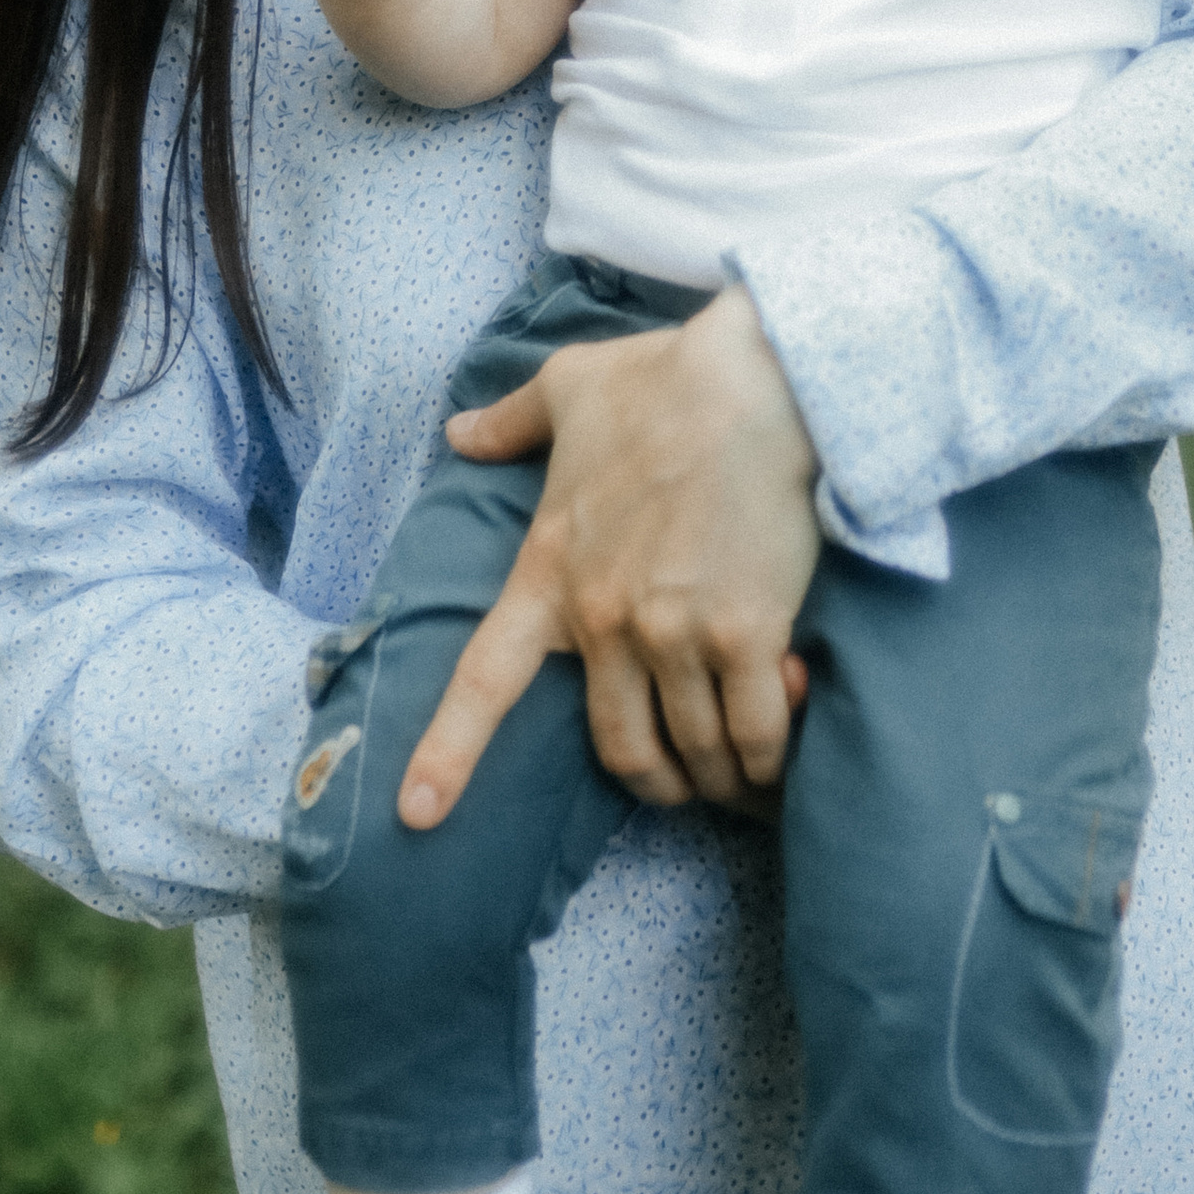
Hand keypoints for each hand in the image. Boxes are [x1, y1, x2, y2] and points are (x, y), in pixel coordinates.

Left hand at [398, 290, 820, 827]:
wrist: (757, 379)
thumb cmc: (667, 380)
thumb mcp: (568, 387)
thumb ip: (511, 422)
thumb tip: (460, 431)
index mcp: (550, 572)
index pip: (484, 680)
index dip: (449, 753)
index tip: (416, 814)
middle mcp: (604, 618)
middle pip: (620, 747)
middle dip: (654, 782)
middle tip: (680, 784)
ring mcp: (673, 631)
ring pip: (691, 750)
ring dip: (717, 779)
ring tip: (742, 779)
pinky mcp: (746, 634)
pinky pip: (753, 733)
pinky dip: (766, 760)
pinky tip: (777, 759)